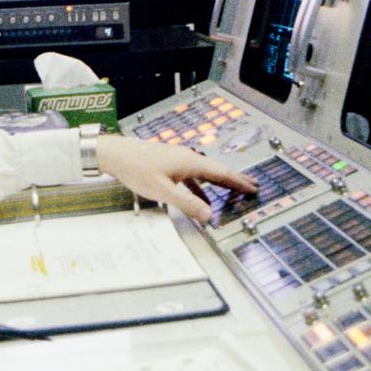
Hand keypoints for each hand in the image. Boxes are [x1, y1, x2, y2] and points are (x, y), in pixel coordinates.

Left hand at [93, 133, 257, 222]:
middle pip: (217, 171)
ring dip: (219, 183)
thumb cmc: (137, 169)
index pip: (222, 173)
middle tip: (252, 186)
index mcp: (190, 162)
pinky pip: (192, 177)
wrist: (116, 154)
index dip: (239, 182)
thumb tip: (209, 215)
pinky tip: (202, 197)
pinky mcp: (170, 164)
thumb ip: (187, 204)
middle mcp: (188, 158)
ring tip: (233, 191)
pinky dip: (201, 187)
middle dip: (235, 180)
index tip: (253, 188)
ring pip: (205, 173)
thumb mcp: (163, 191)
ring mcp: (179, 160)